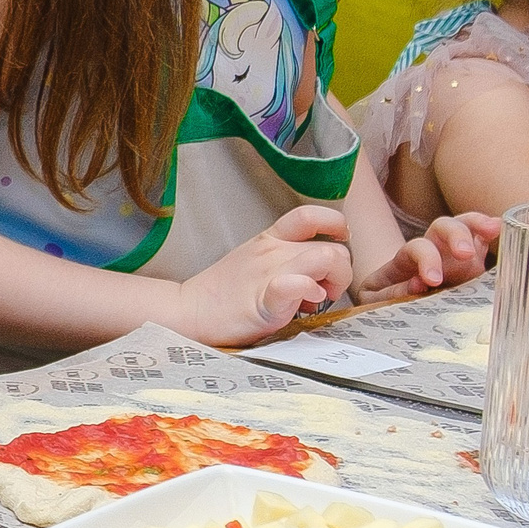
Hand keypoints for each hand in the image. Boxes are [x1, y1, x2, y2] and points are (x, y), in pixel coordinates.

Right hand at [168, 206, 354, 345]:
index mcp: (270, 239)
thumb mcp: (254, 262)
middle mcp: (273, 251)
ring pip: (329, 259)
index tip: (336, 247)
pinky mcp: (265, 301)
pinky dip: (309, 290)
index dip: (336, 226)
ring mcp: (269, 274)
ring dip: (336, 282)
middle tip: (324, 292)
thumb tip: (320, 280)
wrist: (187, 312)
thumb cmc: (223, 294)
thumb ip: (287, 261)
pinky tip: (305, 304)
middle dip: (341, 272)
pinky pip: (295, 284)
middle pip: (335, 248)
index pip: (312, 215)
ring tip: (316, 301)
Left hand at [358, 212, 499, 304]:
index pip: (417, 249)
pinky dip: (492, 230)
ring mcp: (454, 254)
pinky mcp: (472, 262)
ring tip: (494, 228)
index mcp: (406, 260)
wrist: (393, 304)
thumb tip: (416, 285)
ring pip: (465, 226)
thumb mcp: (378, 300)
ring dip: (478, 225)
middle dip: (455, 235)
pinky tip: (503, 227)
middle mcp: (432, 249)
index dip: (426, 260)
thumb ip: (390, 293)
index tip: (432, 281)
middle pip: (443, 227)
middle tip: (465, 253)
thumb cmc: (385, 301)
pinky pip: (482, 240)